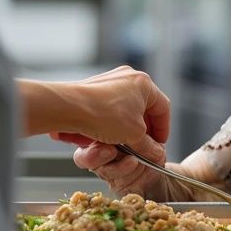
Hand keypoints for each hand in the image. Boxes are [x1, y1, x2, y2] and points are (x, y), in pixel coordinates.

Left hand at [43, 65, 171, 198]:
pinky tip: (107, 135)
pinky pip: (110, 107)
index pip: (163, 109)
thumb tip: (156, 153)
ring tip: (123, 142)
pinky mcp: (95, 87)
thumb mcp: (133, 135)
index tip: (159, 144)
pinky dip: (112, 122)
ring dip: (127, 127)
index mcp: (145, 83)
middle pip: (145, 108)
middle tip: (142, 145)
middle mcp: (129, 77)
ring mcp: (111, 81)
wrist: (67, 107)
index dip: (163, 129)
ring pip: (127, 108)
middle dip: (144, 129)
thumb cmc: (103, 115)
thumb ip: (148, 145)